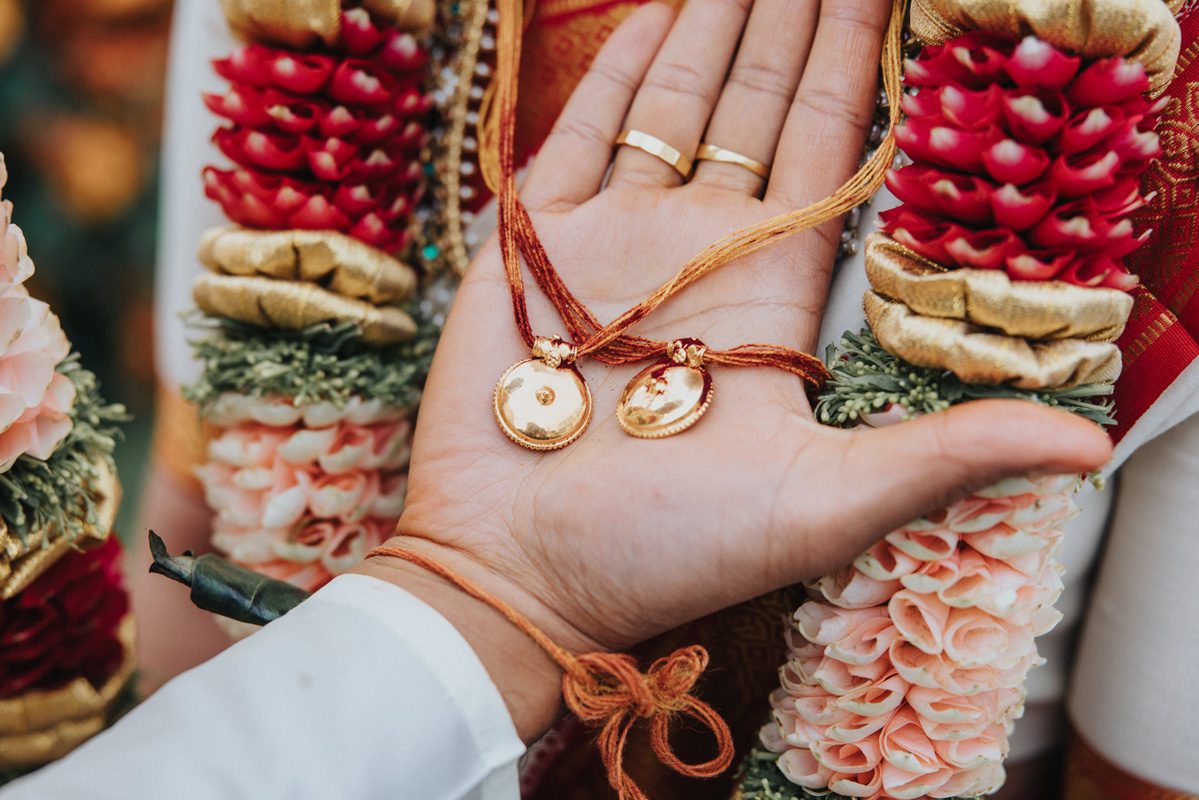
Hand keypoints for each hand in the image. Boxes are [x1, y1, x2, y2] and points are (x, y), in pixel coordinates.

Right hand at [355, 0, 1110, 739]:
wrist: (520, 572)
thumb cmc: (667, 551)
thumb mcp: (822, 506)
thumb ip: (945, 456)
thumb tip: (1087, 443)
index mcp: (770, 297)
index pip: (827, 154)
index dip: (855, 69)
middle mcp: (698, 256)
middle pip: (756, 112)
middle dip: (787, 27)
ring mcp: (612, 245)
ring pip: (671, 109)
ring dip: (708, 30)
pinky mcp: (531, 251)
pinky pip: (577, 138)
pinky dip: (612, 77)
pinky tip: (651, 16)